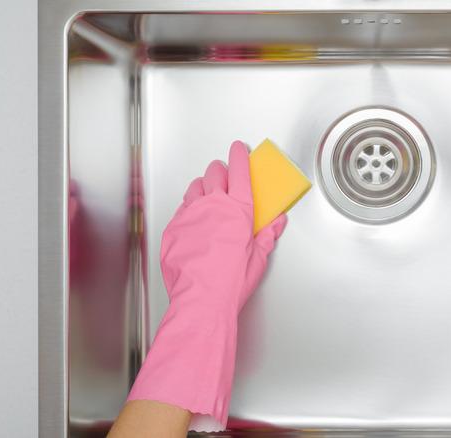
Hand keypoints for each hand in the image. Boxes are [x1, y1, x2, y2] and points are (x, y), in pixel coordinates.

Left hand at [126, 141, 286, 431]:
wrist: (202, 300)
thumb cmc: (232, 282)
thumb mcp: (258, 258)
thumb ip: (267, 234)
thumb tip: (277, 222)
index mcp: (238, 210)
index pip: (239, 172)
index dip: (240, 156)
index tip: (239, 148)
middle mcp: (212, 206)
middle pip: (214, 174)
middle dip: (220, 169)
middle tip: (225, 172)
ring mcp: (189, 216)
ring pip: (194, 188)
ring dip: (203, 186)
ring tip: (208, 192)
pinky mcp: (173, 229)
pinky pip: (181, 210)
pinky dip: (189, 208)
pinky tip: (193, 217)